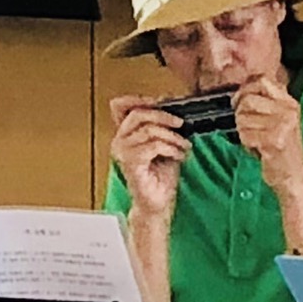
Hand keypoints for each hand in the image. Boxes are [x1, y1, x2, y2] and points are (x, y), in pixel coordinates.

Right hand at [105, 93, 189, 218]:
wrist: (158, 202)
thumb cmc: (160, 177)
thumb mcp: (165, 144)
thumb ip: (163, 126)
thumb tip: (171, 107)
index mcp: (124, 135)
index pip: (121, 106)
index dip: (139, 98)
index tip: (161, 100)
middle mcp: (119, 142)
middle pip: (138, 113)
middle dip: (163, 115)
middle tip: (180, 122)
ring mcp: (122, 153)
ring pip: (149, 130)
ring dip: (172, 137)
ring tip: (183, 146)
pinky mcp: (130, 164)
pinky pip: (153, 146)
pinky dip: (171, 149)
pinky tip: (179, 156)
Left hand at [232, 72, 302, 193]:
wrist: (294, 178)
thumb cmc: (281, 150)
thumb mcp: (278, 120)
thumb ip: (265, 103)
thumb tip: (242, 88)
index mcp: (290, 103)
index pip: (261, 80)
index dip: (244, 89)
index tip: (239, 102)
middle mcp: (288, 110)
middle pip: (247, 99)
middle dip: (240, 115)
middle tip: (249, 128)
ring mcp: (283, 125)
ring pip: (242, 118)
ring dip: (244, 132)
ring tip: (257, 141)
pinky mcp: (274, 140)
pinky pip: (245, 135)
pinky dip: (246, 144)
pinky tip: (258, 150)